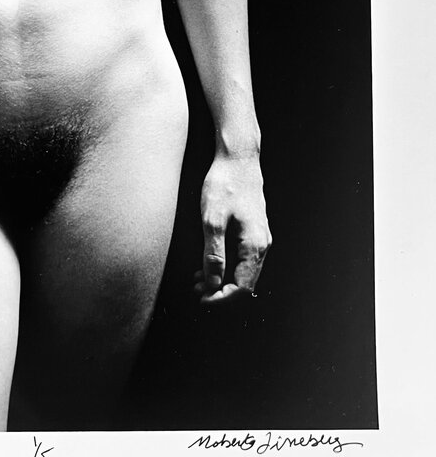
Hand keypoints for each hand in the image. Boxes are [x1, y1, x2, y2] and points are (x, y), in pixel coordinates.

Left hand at [195, 151, 270, 303]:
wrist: (238, 158)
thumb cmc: (225, 184)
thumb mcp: (212, 220)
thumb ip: (213, 254)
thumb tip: (213, 283)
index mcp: (254, 245)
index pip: (242, 287)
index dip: (221, 298)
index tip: (202, 298)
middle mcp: (261, 245)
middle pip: (244, 282)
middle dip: (220, 290)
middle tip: (195, 290)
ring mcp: (258, 238)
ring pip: (242, 271)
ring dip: (221, 279)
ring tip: (197, 279)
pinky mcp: (251, 231)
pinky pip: (241, 258)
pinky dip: (224, 265)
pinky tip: (206, 264)